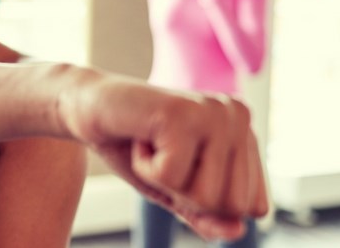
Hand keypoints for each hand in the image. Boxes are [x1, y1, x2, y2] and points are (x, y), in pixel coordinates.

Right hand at [57, 77, 266, 241]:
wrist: (86, 107)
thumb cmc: (131, 147)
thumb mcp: (174, 190)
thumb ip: (206, 215)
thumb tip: (237, 231)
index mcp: (246, 132)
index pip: (253, 205)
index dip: (205, 202)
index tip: (178, 164)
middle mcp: (238, 116)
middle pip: (232, 205)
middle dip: (186, 194)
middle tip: (160, 156)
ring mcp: (213, 112)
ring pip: (207, 196)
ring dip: (164, 182)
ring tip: (150, 147)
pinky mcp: (182, 113)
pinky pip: (171, 177)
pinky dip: (144, 168)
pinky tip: (138, 139)